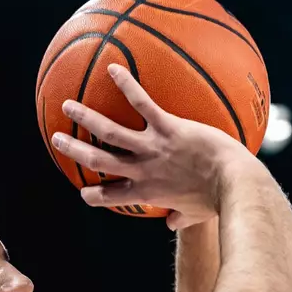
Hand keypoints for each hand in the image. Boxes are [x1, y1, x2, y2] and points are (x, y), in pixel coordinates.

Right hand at [51, 63, 256, 229]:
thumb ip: (180, 218)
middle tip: (57, 138)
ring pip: (109, 132)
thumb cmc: (219, 201)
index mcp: (146, 193)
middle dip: (74, 150)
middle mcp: (142, 171)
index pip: (110, 197)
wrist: (234, 184)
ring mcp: (152, 148)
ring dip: (86, 118)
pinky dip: (126, 85)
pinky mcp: (168, 127)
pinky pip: (142, 103)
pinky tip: (113, 68)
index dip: (93, 195)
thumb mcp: (194, 215)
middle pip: (98, 161)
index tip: (84, 191)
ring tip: (67, 106)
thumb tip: (174, 223)